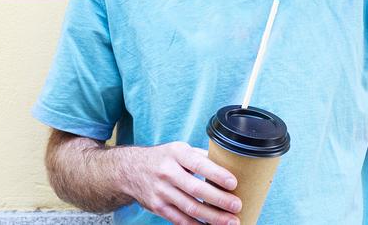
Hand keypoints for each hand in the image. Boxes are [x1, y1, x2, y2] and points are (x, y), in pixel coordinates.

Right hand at [115, 141, 242, 224]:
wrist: (130, 170)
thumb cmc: (163, 158)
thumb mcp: (179, 150)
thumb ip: (201, 157)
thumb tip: (230, 165)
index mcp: (176, 153)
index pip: (198, 163)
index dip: (216, 174)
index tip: (233, 183)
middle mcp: (167, 172)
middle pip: (195, 189)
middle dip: (219, 200)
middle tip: (237, 205)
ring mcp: (161, 191)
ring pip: (190, 207)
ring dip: (212, 217)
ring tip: (230, 222)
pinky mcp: (158, 207)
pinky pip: (180, 220)